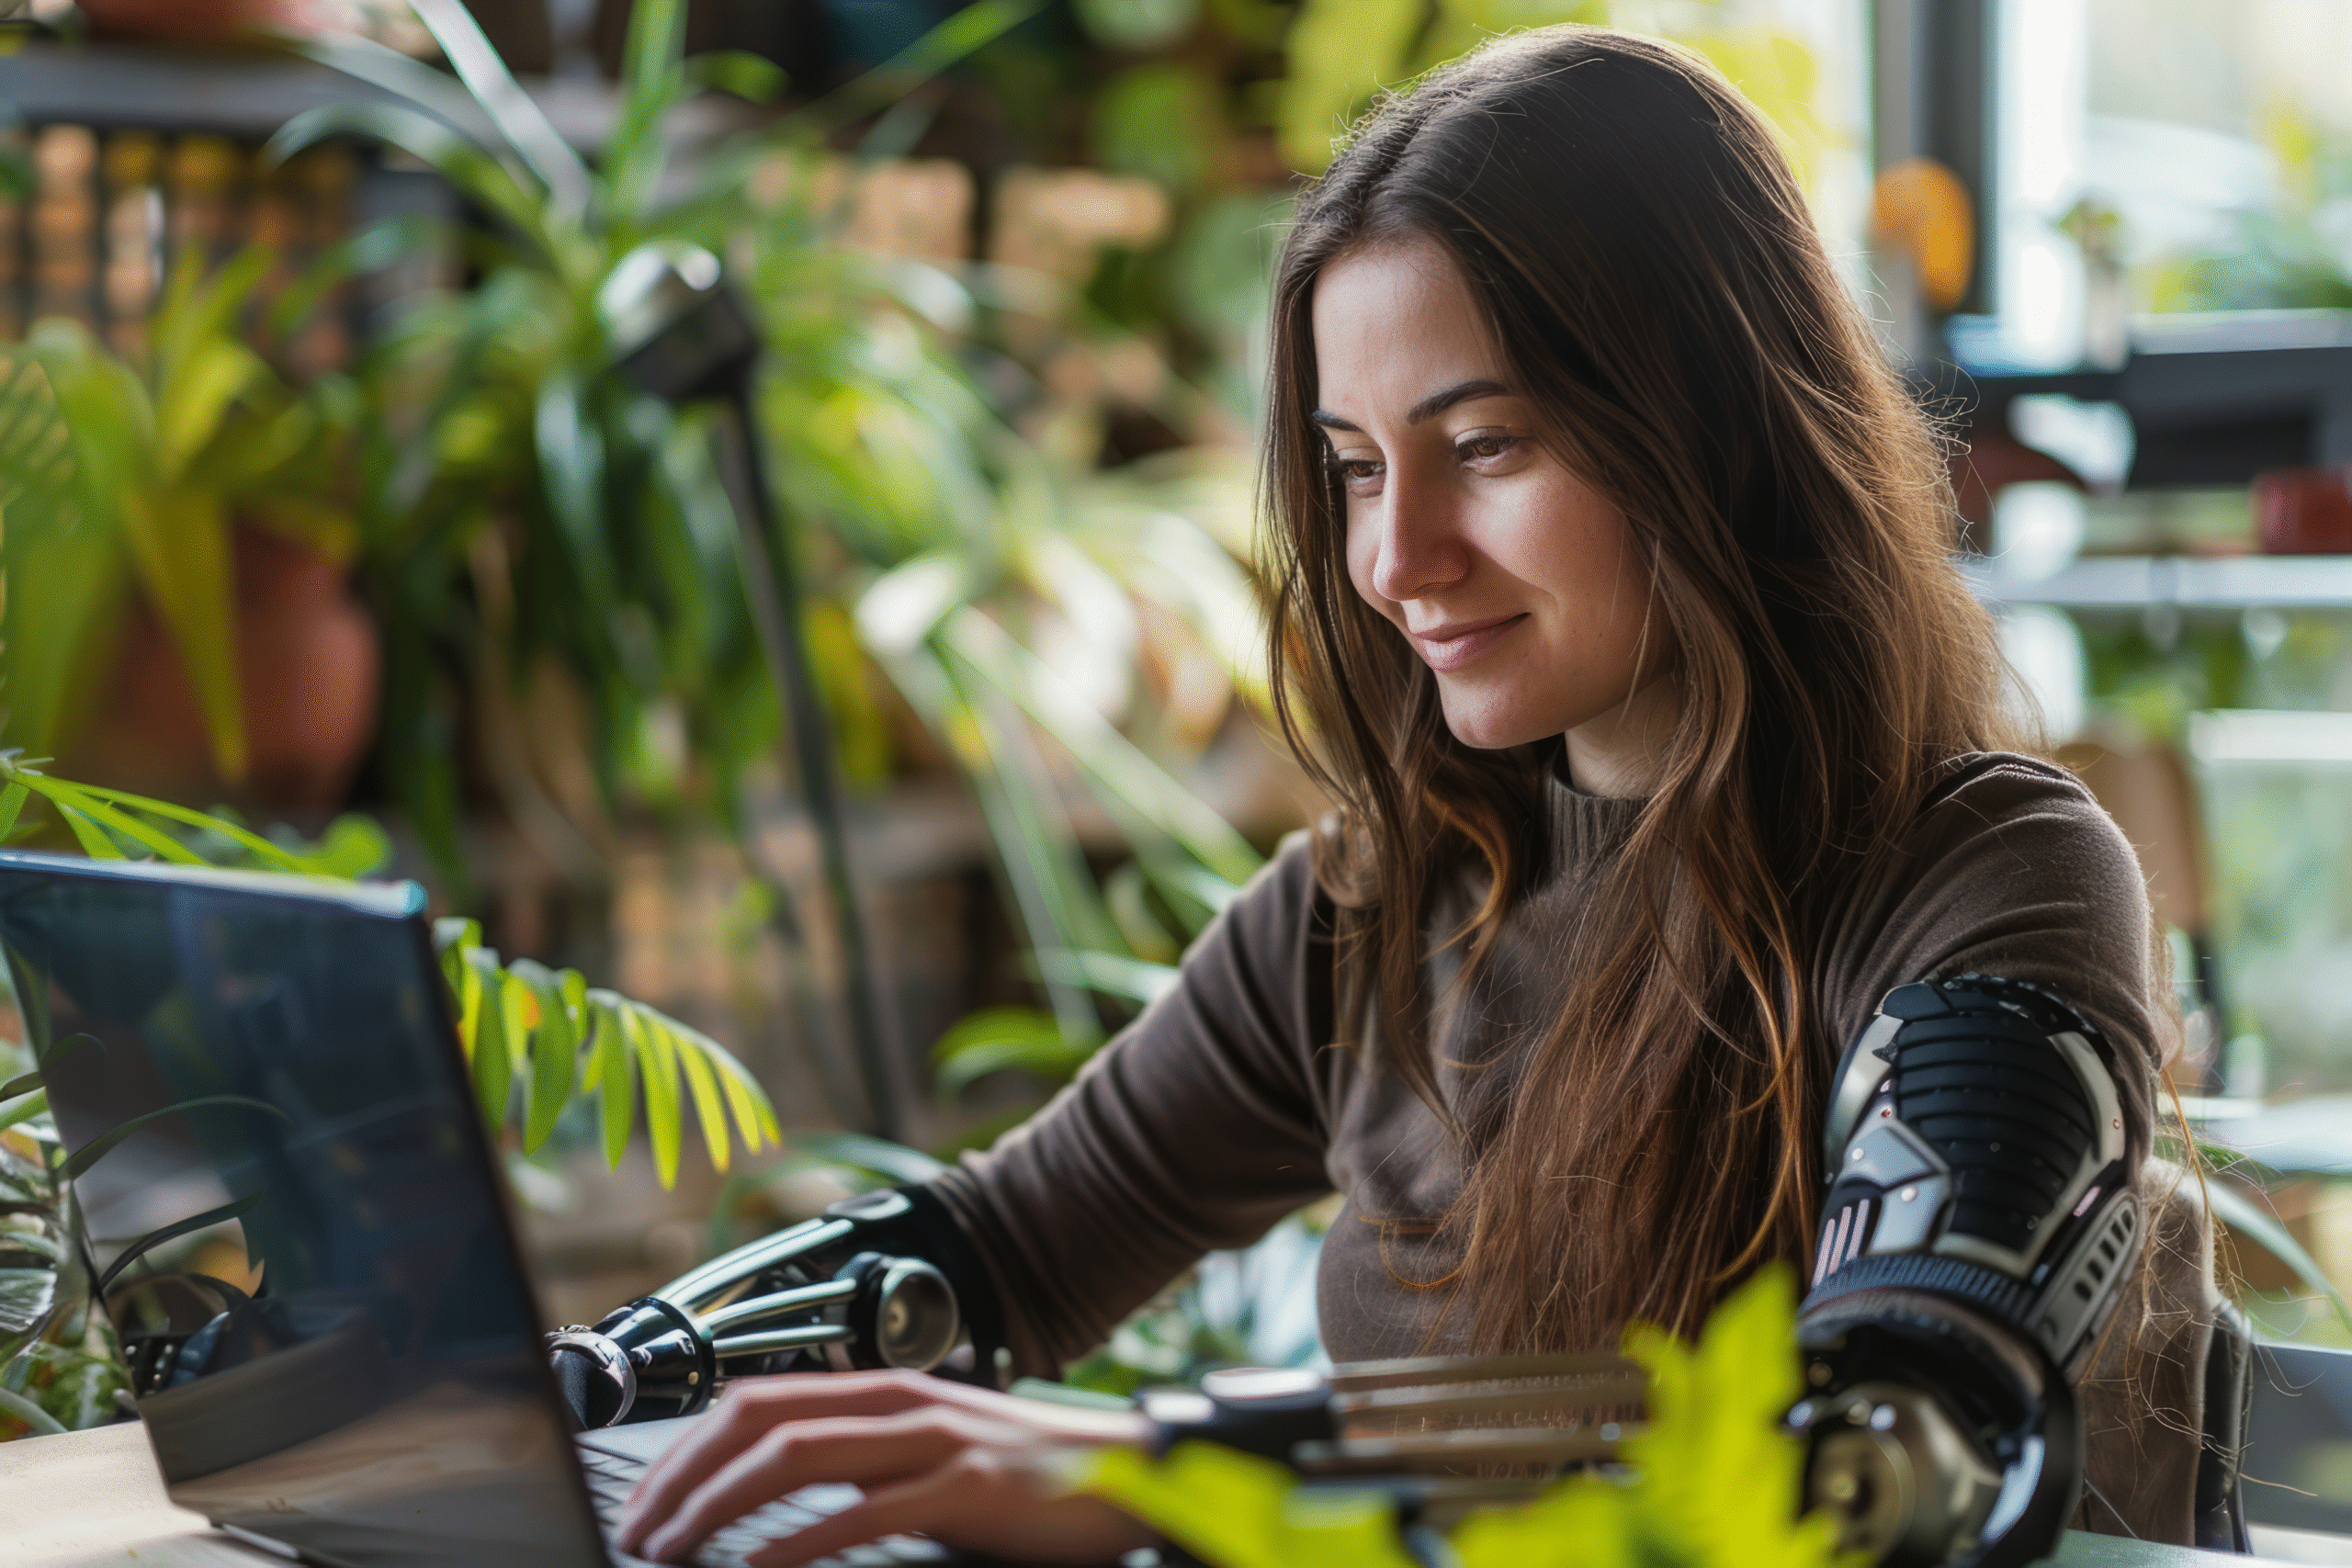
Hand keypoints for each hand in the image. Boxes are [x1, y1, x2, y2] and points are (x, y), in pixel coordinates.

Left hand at [611, 1369, 1160, 1565]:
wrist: (1127, 1470)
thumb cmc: (1024, 1474)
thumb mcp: (930, 1451)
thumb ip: (862, 1459)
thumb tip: (773, 1492)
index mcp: (883, 1390)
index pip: (756, 1402)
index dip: (688, 1448)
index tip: (646, 1499)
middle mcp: (899, 1403)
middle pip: (760, 1423)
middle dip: (684, 1478)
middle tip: (639, 1532)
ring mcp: (932, 1441)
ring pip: (797, 1459)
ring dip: (720, 1507)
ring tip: (675, 1549)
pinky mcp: (963, 1489)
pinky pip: (863, 1512)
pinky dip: (797, 1541)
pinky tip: (755, 1565)